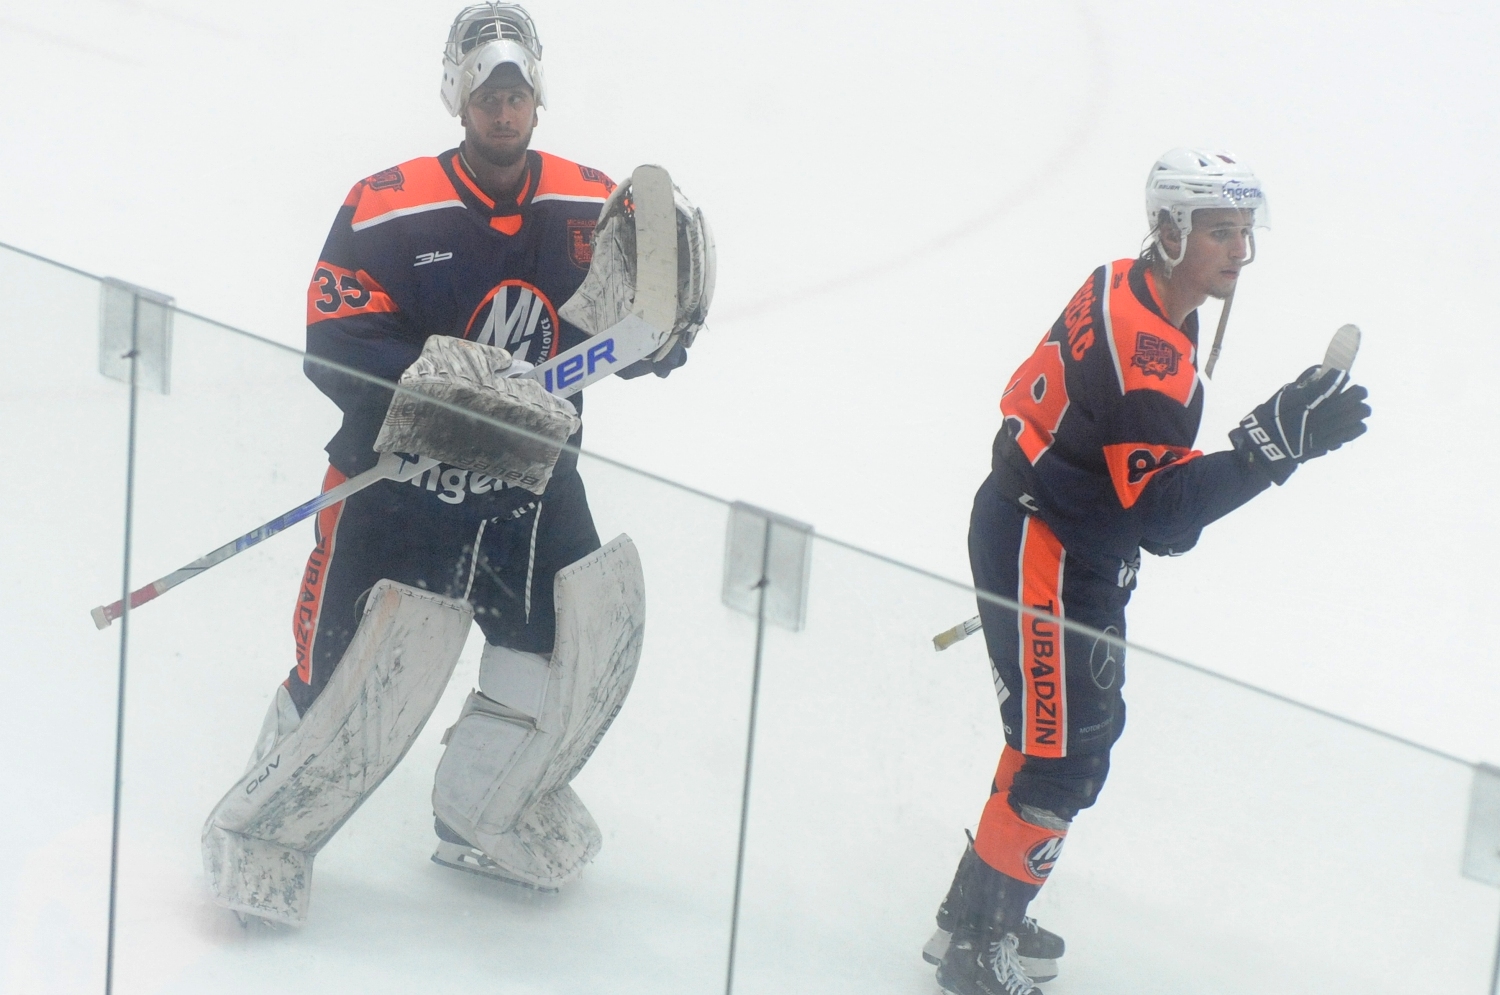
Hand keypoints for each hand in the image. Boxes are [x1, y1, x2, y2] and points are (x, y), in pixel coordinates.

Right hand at [1229, 366, 1370, 484]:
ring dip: (1360, 408)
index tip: (1340, 375)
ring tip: (1356, 408)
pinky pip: (1355, 431)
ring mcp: (1328, 428)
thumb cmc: (1273, 416)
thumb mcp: (1283, 395)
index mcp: (1307, 398)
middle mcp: (1320, 412)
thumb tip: (1319, 370)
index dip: (1340, 375)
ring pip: (1360, 412)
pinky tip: (1353, 424)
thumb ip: (1302, 382)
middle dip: (1358, 391)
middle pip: (1355, 395)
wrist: (1268, 446)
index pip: (1334, 380)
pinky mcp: (1330, 443)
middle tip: (1355, 391)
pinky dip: (1357, 426)